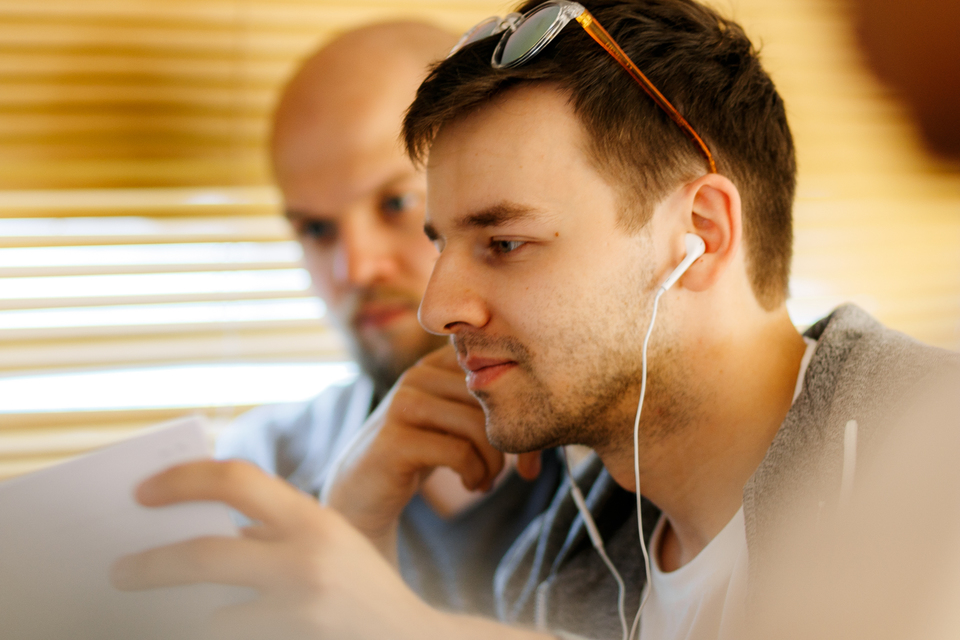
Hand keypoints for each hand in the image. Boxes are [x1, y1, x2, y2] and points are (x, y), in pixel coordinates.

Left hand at [111, 460, 444, 639]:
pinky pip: (230, 637)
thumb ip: (271, 532)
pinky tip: (206, 627)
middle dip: (150, 565)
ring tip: (164, 618)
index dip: (182, 479)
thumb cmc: (359, 588)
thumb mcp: (326, 543)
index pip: (235, 479)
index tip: (142, 493)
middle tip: (118, 572)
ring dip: (185, 619)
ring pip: (210, 617)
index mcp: (313, 518)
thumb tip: (194, 527)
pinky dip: (213, 632)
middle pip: (203, 554)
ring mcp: (302, 609)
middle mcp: (308, 559)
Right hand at [324, 344, 540, 557]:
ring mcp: (403, 403)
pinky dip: (475, 474)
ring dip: (492, 463)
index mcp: (435, 364)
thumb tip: (548, 413)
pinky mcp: (395, 438)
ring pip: (477, 426)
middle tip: (508, 472)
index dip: (520, 409)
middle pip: (490, 399)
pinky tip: (470, 485)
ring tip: (485, 481)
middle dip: (511, 442)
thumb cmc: (420, 454)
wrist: (363, 492)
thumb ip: (486, 405)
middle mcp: (417, 375)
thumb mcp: (453, 421)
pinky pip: (458, 452)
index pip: (494, 370)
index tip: (526, 448)